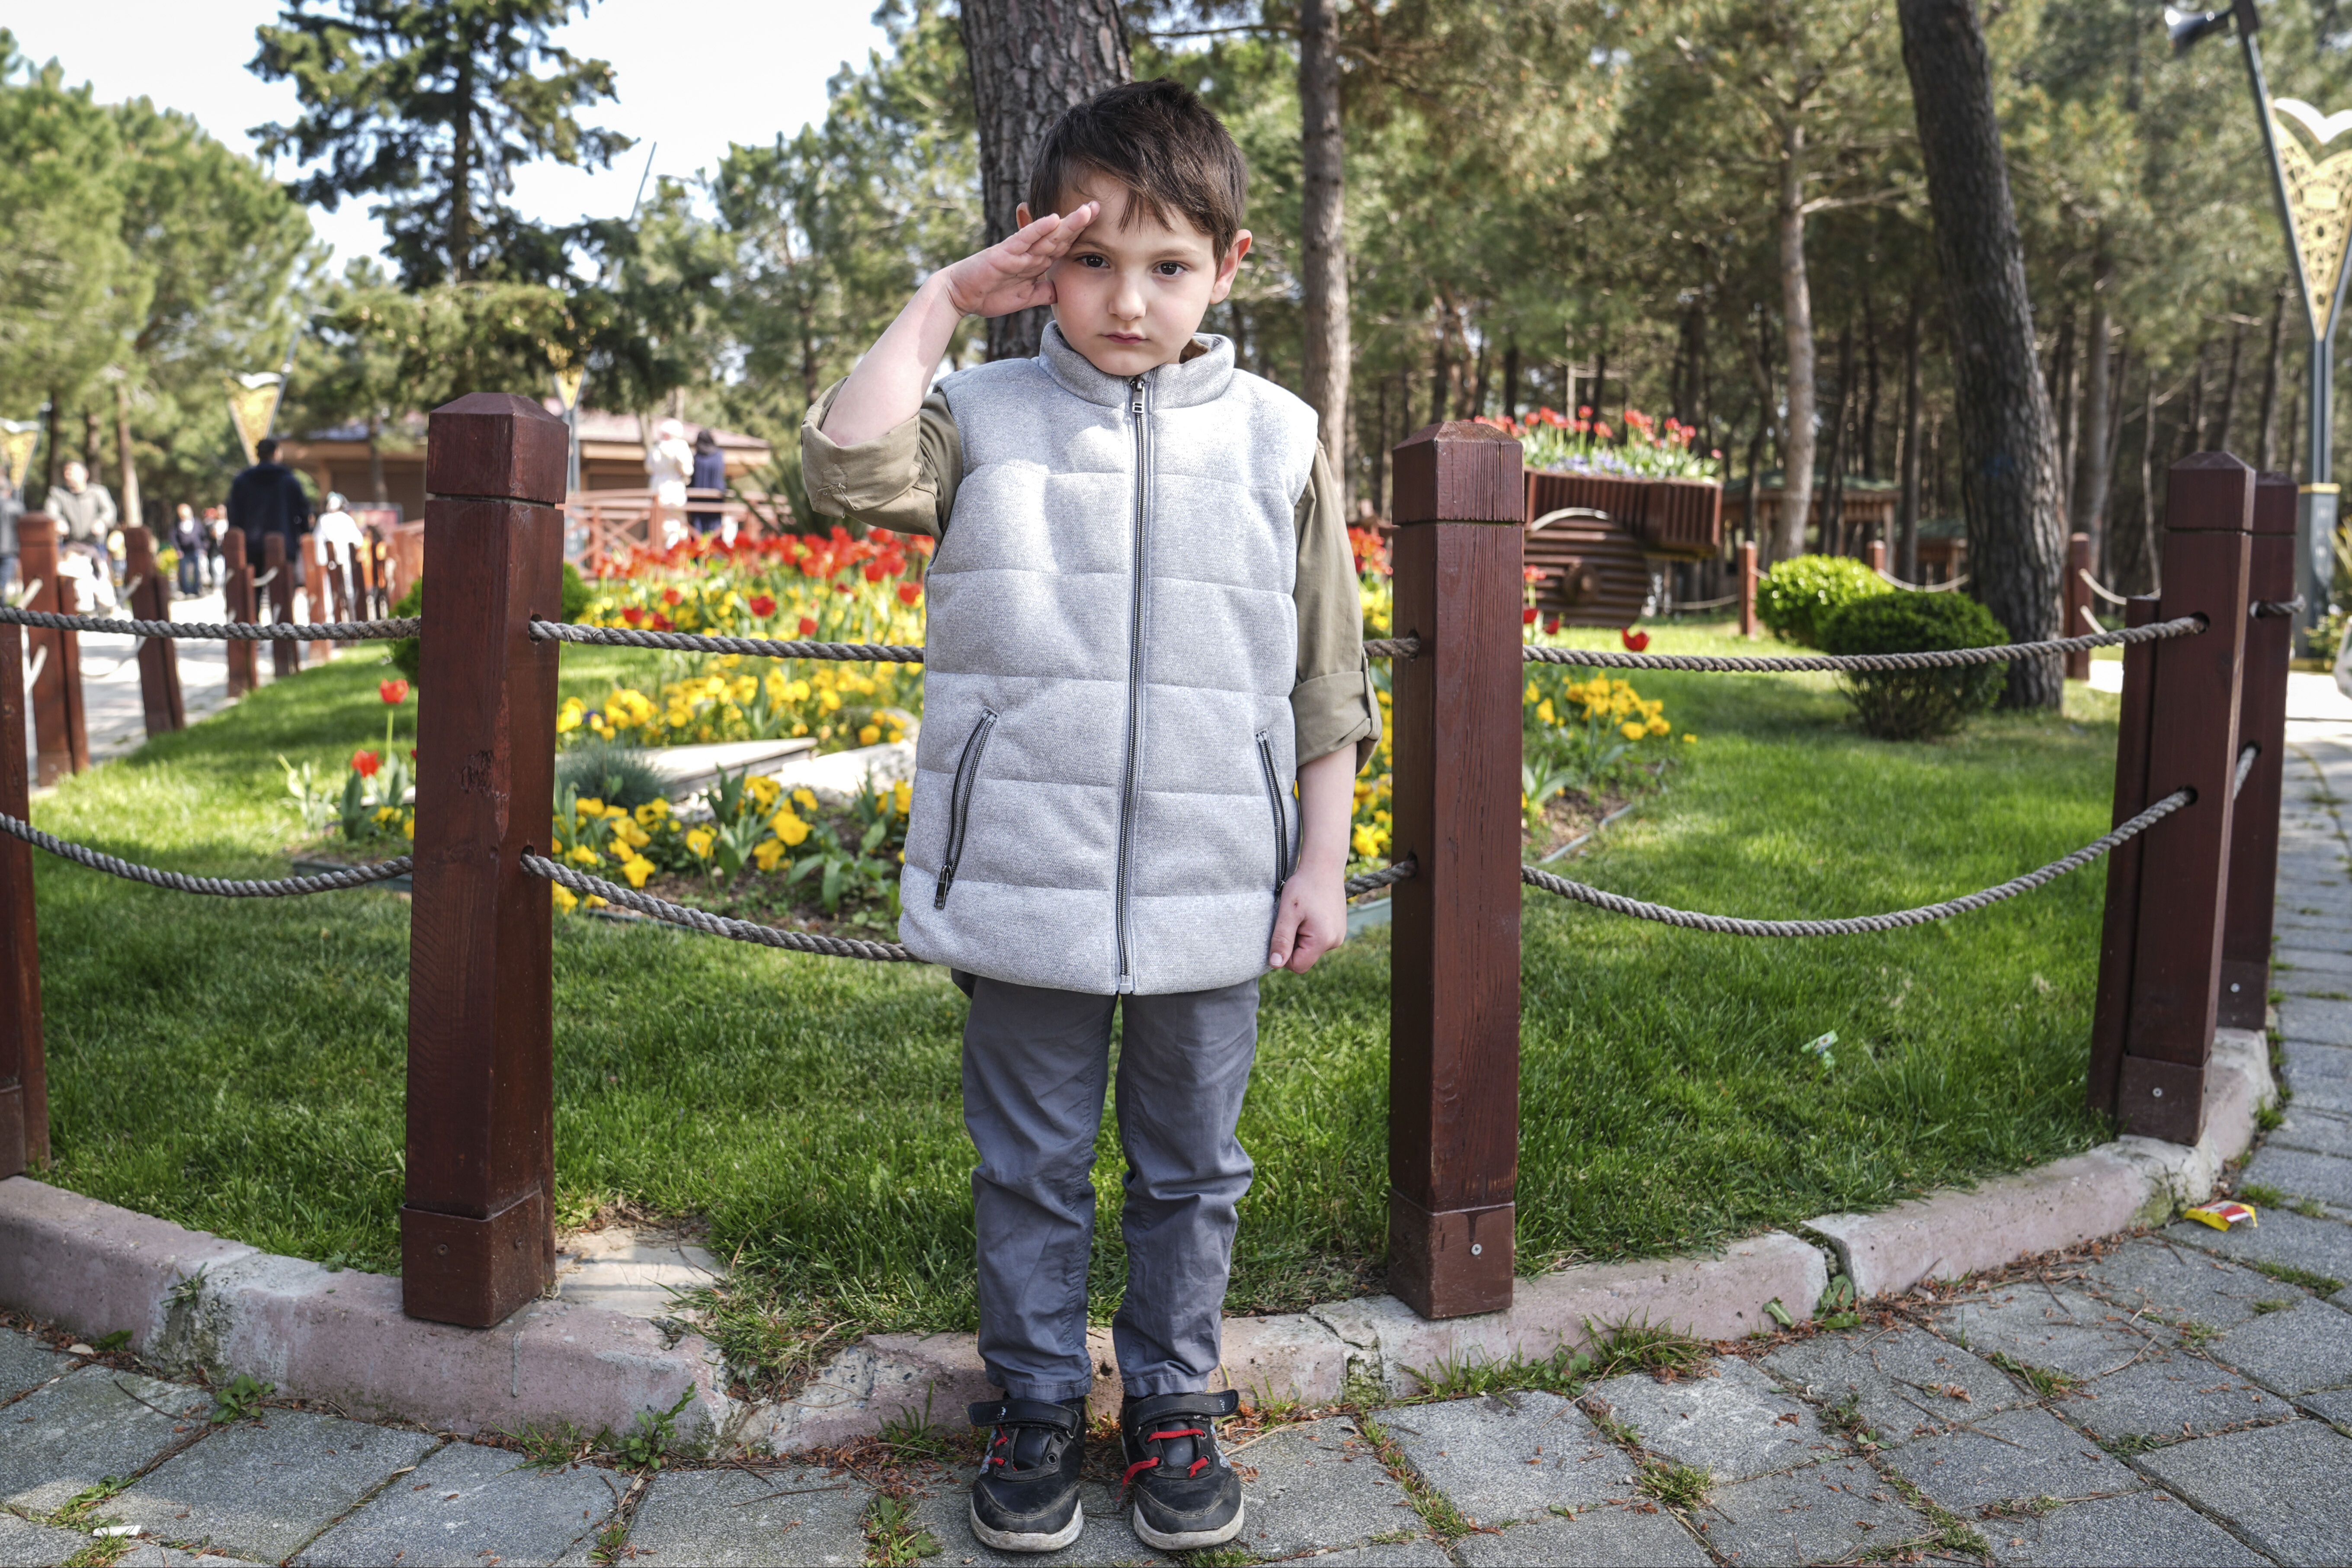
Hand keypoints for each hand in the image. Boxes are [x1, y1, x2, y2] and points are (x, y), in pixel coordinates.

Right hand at [940, 203, 1099, 318]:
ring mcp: (1018, 251)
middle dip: (1079, 223)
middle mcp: (1029, 253)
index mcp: (1035, 262)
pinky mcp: (1004, 253)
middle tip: (1098, 206)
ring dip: (1067, 223)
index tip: (1100, 227)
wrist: (960, 296)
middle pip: (1059, 236)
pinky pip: (1024, 239)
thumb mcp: (1024, 298)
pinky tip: (1054, 219)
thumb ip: (1043, 292)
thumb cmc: (989, 294)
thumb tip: (1060, 290)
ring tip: (1086, 210)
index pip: (1062, 247)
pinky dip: (1038, 229)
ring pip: (1047, 235)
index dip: (1080, 237)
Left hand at [1269, 857, 1346, 973]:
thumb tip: (1275, 964)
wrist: (1324, 865)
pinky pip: (1318, 939)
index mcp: (1323, 940)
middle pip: (1304, 957)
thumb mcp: (1287, 913)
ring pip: (1311, 948)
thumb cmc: (1304, 886)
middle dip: (1294, 942)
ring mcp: (1339, 935)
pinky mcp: (1339, 928)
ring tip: (1303, 913)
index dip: (1285, 953)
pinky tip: (1311, 912)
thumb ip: (1281, 940)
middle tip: (1294, 918)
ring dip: (1301, 935)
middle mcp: (1335, 941)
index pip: (1297, 966)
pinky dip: (1310, 930)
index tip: (1284, 929)